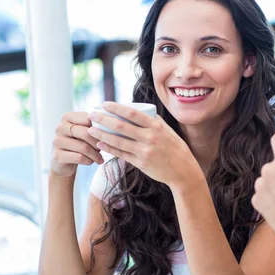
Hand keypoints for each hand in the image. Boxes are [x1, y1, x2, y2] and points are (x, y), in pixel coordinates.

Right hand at [51, 112, 103, 177]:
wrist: (64, 162)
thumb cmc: (79, 143)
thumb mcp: (84, 132)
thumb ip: (93, 126)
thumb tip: (108, 127)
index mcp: (67, 117)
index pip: (88, 119)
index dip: (99, 129)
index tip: (104, 136)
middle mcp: (60, 127)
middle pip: (86, 133)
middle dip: (98, 143)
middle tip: (103, 148)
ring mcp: (57, 141)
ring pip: (84, 147)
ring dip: (95, 154)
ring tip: (99, 158)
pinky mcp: (57, 156)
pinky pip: (80, 158)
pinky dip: (89, 161)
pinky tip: (91, 161)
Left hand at [87, 102, 201, 188]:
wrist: (183, 171)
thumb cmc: (176, 149)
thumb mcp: (169, 132)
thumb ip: (155, 122)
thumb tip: (140, 112)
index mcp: (156, 126)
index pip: (132, 113)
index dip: (116, 107)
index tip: (104, 104)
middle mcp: (149, 137)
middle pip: (121, 126)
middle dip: (103, 119)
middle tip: (91, 114)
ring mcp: (144, 151)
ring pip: (118, 141)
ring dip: (101, 134)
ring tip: (90, 130)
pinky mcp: (141, 163)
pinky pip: (121, 154)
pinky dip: (109, 148)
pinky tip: (100, 143)